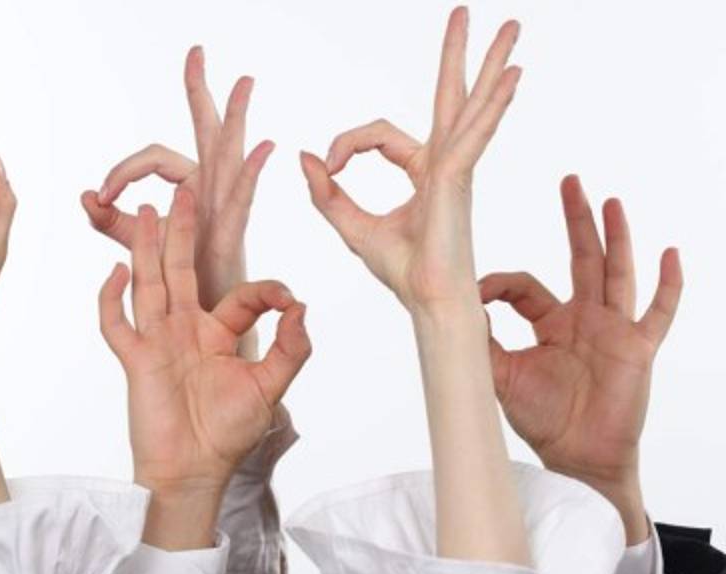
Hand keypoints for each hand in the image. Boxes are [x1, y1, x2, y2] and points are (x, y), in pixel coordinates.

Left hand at [81, 46, 273, 315]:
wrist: (199, 320)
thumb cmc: (179, 282)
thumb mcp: (137, 242)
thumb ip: (110, 219)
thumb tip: (87, 195)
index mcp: (188, 189)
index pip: (152, 161)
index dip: (122, 172)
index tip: (101, 195)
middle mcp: (207, 190)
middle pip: (204, 131)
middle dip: (198, 91)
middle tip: (196, 51)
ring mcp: (223, 207)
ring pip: (228, 153)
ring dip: (237, 117)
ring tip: (245, 80)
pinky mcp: (233, 231)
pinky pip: (243, 196)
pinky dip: (254, 171)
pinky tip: (267, 147)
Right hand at [99, 190, 309, 548]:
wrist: (194, 470)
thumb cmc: (228, 434)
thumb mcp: (270, 387)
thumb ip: (292, 348)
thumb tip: (302, 307)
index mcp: (218, 332)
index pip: (242, 295)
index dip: (268, 293)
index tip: (288, 300)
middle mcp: (185, 328)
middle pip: (181, 268)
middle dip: (182, 231)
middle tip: (183, 190)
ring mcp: (157, 341)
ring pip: (149, 283)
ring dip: (145, 247)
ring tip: (144, 210)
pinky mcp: (136, 360)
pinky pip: (116, 324)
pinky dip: (112, 299)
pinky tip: (116, 271)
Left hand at [301, 9, 521, 313]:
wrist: (427, 301)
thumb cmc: (401, 271)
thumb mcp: (349, 225)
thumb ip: (326, 192)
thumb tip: (307, 156)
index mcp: (423, 171)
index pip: (377, 135)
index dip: (346, 145)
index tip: (328, 168)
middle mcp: (446, 162)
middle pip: (451, 96)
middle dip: (459, 54)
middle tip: (467, 12)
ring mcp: (458, 167)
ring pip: (471, 104)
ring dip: (490, 63)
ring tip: (509, 25)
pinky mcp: (458, 178)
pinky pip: (473, 133)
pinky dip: (492, 104)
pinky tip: (512, 76)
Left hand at [481, 175, 682, 543]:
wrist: (575, 457)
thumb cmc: (542, 419)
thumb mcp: (498, 373)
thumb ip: (477, 339)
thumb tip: (450, 307)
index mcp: (548, 322)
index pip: (525, 286)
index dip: (498, 284)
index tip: (476, 290)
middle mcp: (583, 318)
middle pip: (580, 258)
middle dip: (574, 220)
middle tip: (569, 181)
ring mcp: (614, 330)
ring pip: (616, 272)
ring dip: (614, 237)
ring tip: (609, 201)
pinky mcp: (637, 349)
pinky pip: (657, 311)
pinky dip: (668, 284)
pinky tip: (671, 254)